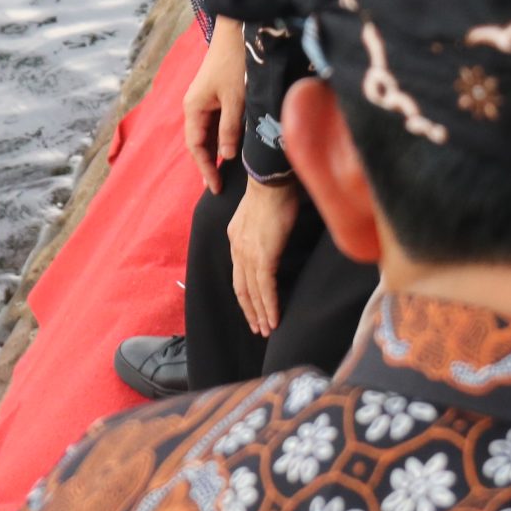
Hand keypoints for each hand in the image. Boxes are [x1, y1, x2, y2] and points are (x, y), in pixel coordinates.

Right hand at [184, 18, 248, 192]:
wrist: (238, 30)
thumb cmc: (236, 63)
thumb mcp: (237, 99)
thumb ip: (230, 129)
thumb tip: (225, 157)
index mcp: (194, 108)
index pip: (196, 147)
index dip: (206, 169)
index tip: (216, 188)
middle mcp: (195, 105)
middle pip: (199, 142)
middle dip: (209, 164)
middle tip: (220, 187)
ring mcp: (204, 99)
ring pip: (208, 133)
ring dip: (215, 151)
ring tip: (226, 173)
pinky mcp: (215, 93)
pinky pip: (215, 121)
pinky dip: (221, 137)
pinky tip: (232, 147)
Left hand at [229, 178, 300, 337]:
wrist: (271, 179)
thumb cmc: (272, 191)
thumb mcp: (259, 214)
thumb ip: (259, 230)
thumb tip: (269, 238)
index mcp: (236, 239)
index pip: (239, 274)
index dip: (245, 295)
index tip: (252, 308)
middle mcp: (238, 249)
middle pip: (241, 288)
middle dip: (250, 311)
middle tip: (258, 328)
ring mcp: (248, 254)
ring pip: (252, 292)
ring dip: (260, 314)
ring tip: (266, 330)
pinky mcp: (263, 256)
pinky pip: (265, 288)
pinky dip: (270, 306)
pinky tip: (274, 319)